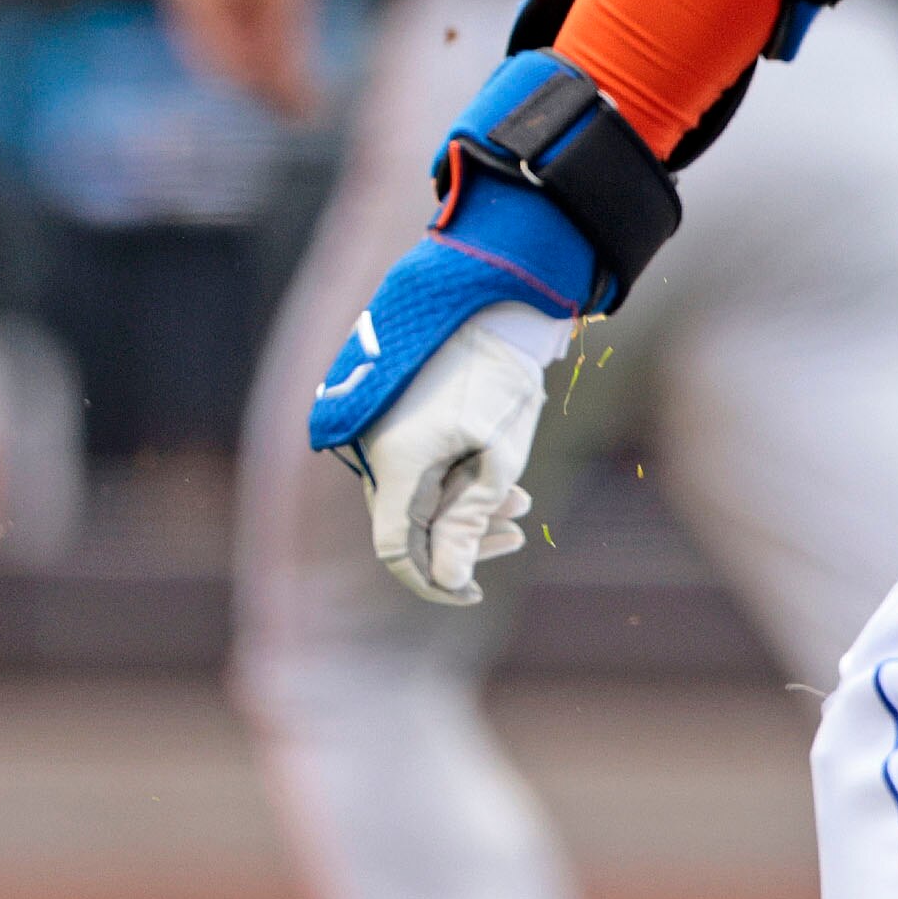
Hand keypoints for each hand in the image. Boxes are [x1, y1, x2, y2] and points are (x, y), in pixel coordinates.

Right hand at [351, 307, 556, 605]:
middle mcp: (376, 453)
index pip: (396, 550)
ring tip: (521, 507)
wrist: (493, 304)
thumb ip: (470, 520)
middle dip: (464, 539)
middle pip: (409, 525)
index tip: (473, 594)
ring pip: (419, 498)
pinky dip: (457, 484)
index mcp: (396, 462)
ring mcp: (384, 438)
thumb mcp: (499, 455)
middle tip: (517, 536)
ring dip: (467, 510)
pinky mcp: (398, 425)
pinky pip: (421, 472)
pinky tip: (503, 484)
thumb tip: (450, 581)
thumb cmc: (501, 376)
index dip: (433, 581)